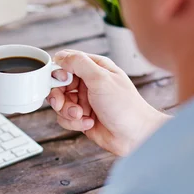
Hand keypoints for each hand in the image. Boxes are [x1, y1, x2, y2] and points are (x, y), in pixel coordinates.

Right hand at [47, 50, 169, 155]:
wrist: (135, 136)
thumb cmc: (125, 106)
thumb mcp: (101, 79)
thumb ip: (78, 63)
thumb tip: (59, 57)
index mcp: (94, 68)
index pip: (66, 62)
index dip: (58, 71)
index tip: (61, 81)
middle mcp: (88, 82)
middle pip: (58, 84)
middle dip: (58, 96)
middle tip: (61, 103)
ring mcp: (84, 100)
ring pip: (59, 102)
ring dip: (67, 111)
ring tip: (82, 115)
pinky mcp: (81, 117)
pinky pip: (64, 118)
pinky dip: (74, 122)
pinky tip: (89, 123)